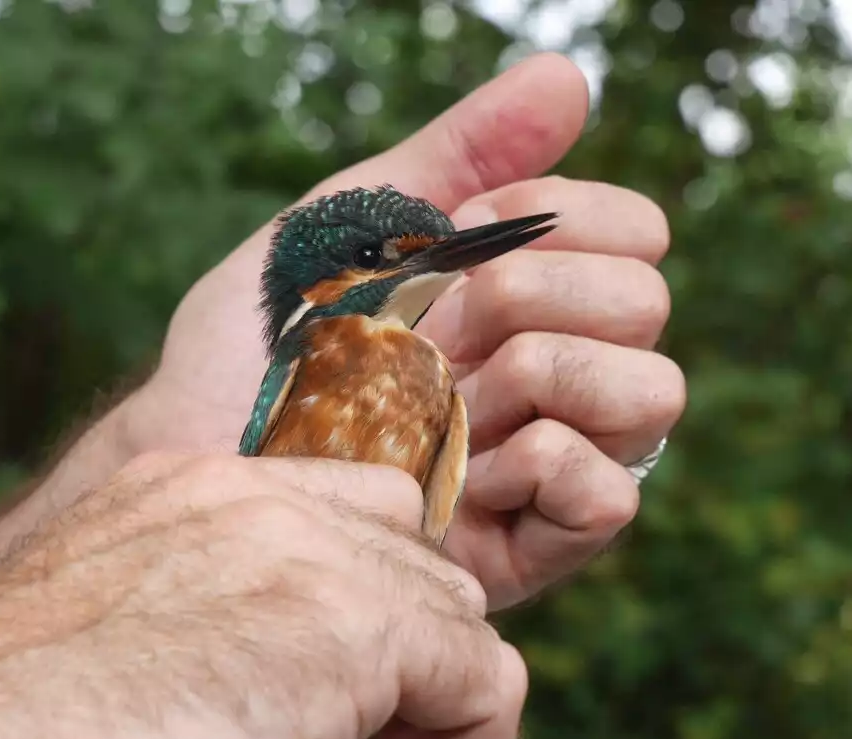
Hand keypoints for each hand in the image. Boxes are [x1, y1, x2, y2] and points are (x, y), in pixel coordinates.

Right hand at [0, 454, 524, 738]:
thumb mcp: (116, 645)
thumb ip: (208, 623)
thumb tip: (273, 682)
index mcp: (196, 489)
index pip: (355, 525)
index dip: (365, 636)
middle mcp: (259, 496)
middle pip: (419, 575)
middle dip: (403, 693)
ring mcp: (306, 551)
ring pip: (462, 629)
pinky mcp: (348, 629)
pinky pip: (486, 689)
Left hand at [126, 52, 683, 610]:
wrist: (197, 463)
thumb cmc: (261, 346)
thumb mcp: (353, 224)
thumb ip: (461, 152)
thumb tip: (568, 78)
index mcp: (526, 297)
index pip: (634, 234)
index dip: (556, 220)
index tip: (457, 239)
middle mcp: (554, 375)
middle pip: (646, 302)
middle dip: (531, 296)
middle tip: (434, 330)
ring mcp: (549, 463)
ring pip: (654, 392)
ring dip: (539, 377)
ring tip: (445, 408)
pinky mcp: (535, 546)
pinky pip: (612, 495)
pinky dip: (537, 466)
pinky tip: (458, 477)